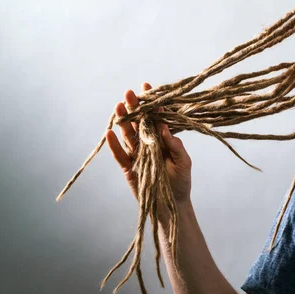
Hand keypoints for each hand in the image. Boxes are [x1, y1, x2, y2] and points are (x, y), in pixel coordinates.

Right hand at [106, 82, 192, 210]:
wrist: (172, 205)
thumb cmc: (181, 182)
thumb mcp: (184, 162)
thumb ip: (175, 145)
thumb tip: (164, 128)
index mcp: (163, 139)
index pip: (156, 118)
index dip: (152, 104)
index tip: (148, 88)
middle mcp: (149, 143)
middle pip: (139, 123)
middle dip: (134, 107)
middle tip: (130, 93)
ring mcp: (137, 155)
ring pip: (128, 135)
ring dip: (123, 121)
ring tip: (118, 106)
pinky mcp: (128, 167)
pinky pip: (119, 154)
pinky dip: (114, 144)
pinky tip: (110, 132)